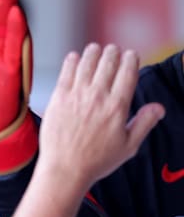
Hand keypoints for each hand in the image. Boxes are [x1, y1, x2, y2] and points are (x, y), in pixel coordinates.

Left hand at [38, 43, 163, 192]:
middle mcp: (97, 97)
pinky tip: (74, 57)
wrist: (65, 168)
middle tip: (113, 50)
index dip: (131, 59)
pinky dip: (72, 61)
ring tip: (95, 49)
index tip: (131, 54)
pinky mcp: (58, 97)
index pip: (128, 73)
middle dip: (113, 53)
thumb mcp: (128, 146)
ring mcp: (76, 95)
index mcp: (117, 107)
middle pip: (108, 63)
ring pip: (87, 63)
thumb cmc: (96, 161)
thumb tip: (159, 107)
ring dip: (93, 52)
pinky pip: (66, 72)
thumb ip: (144, 123)